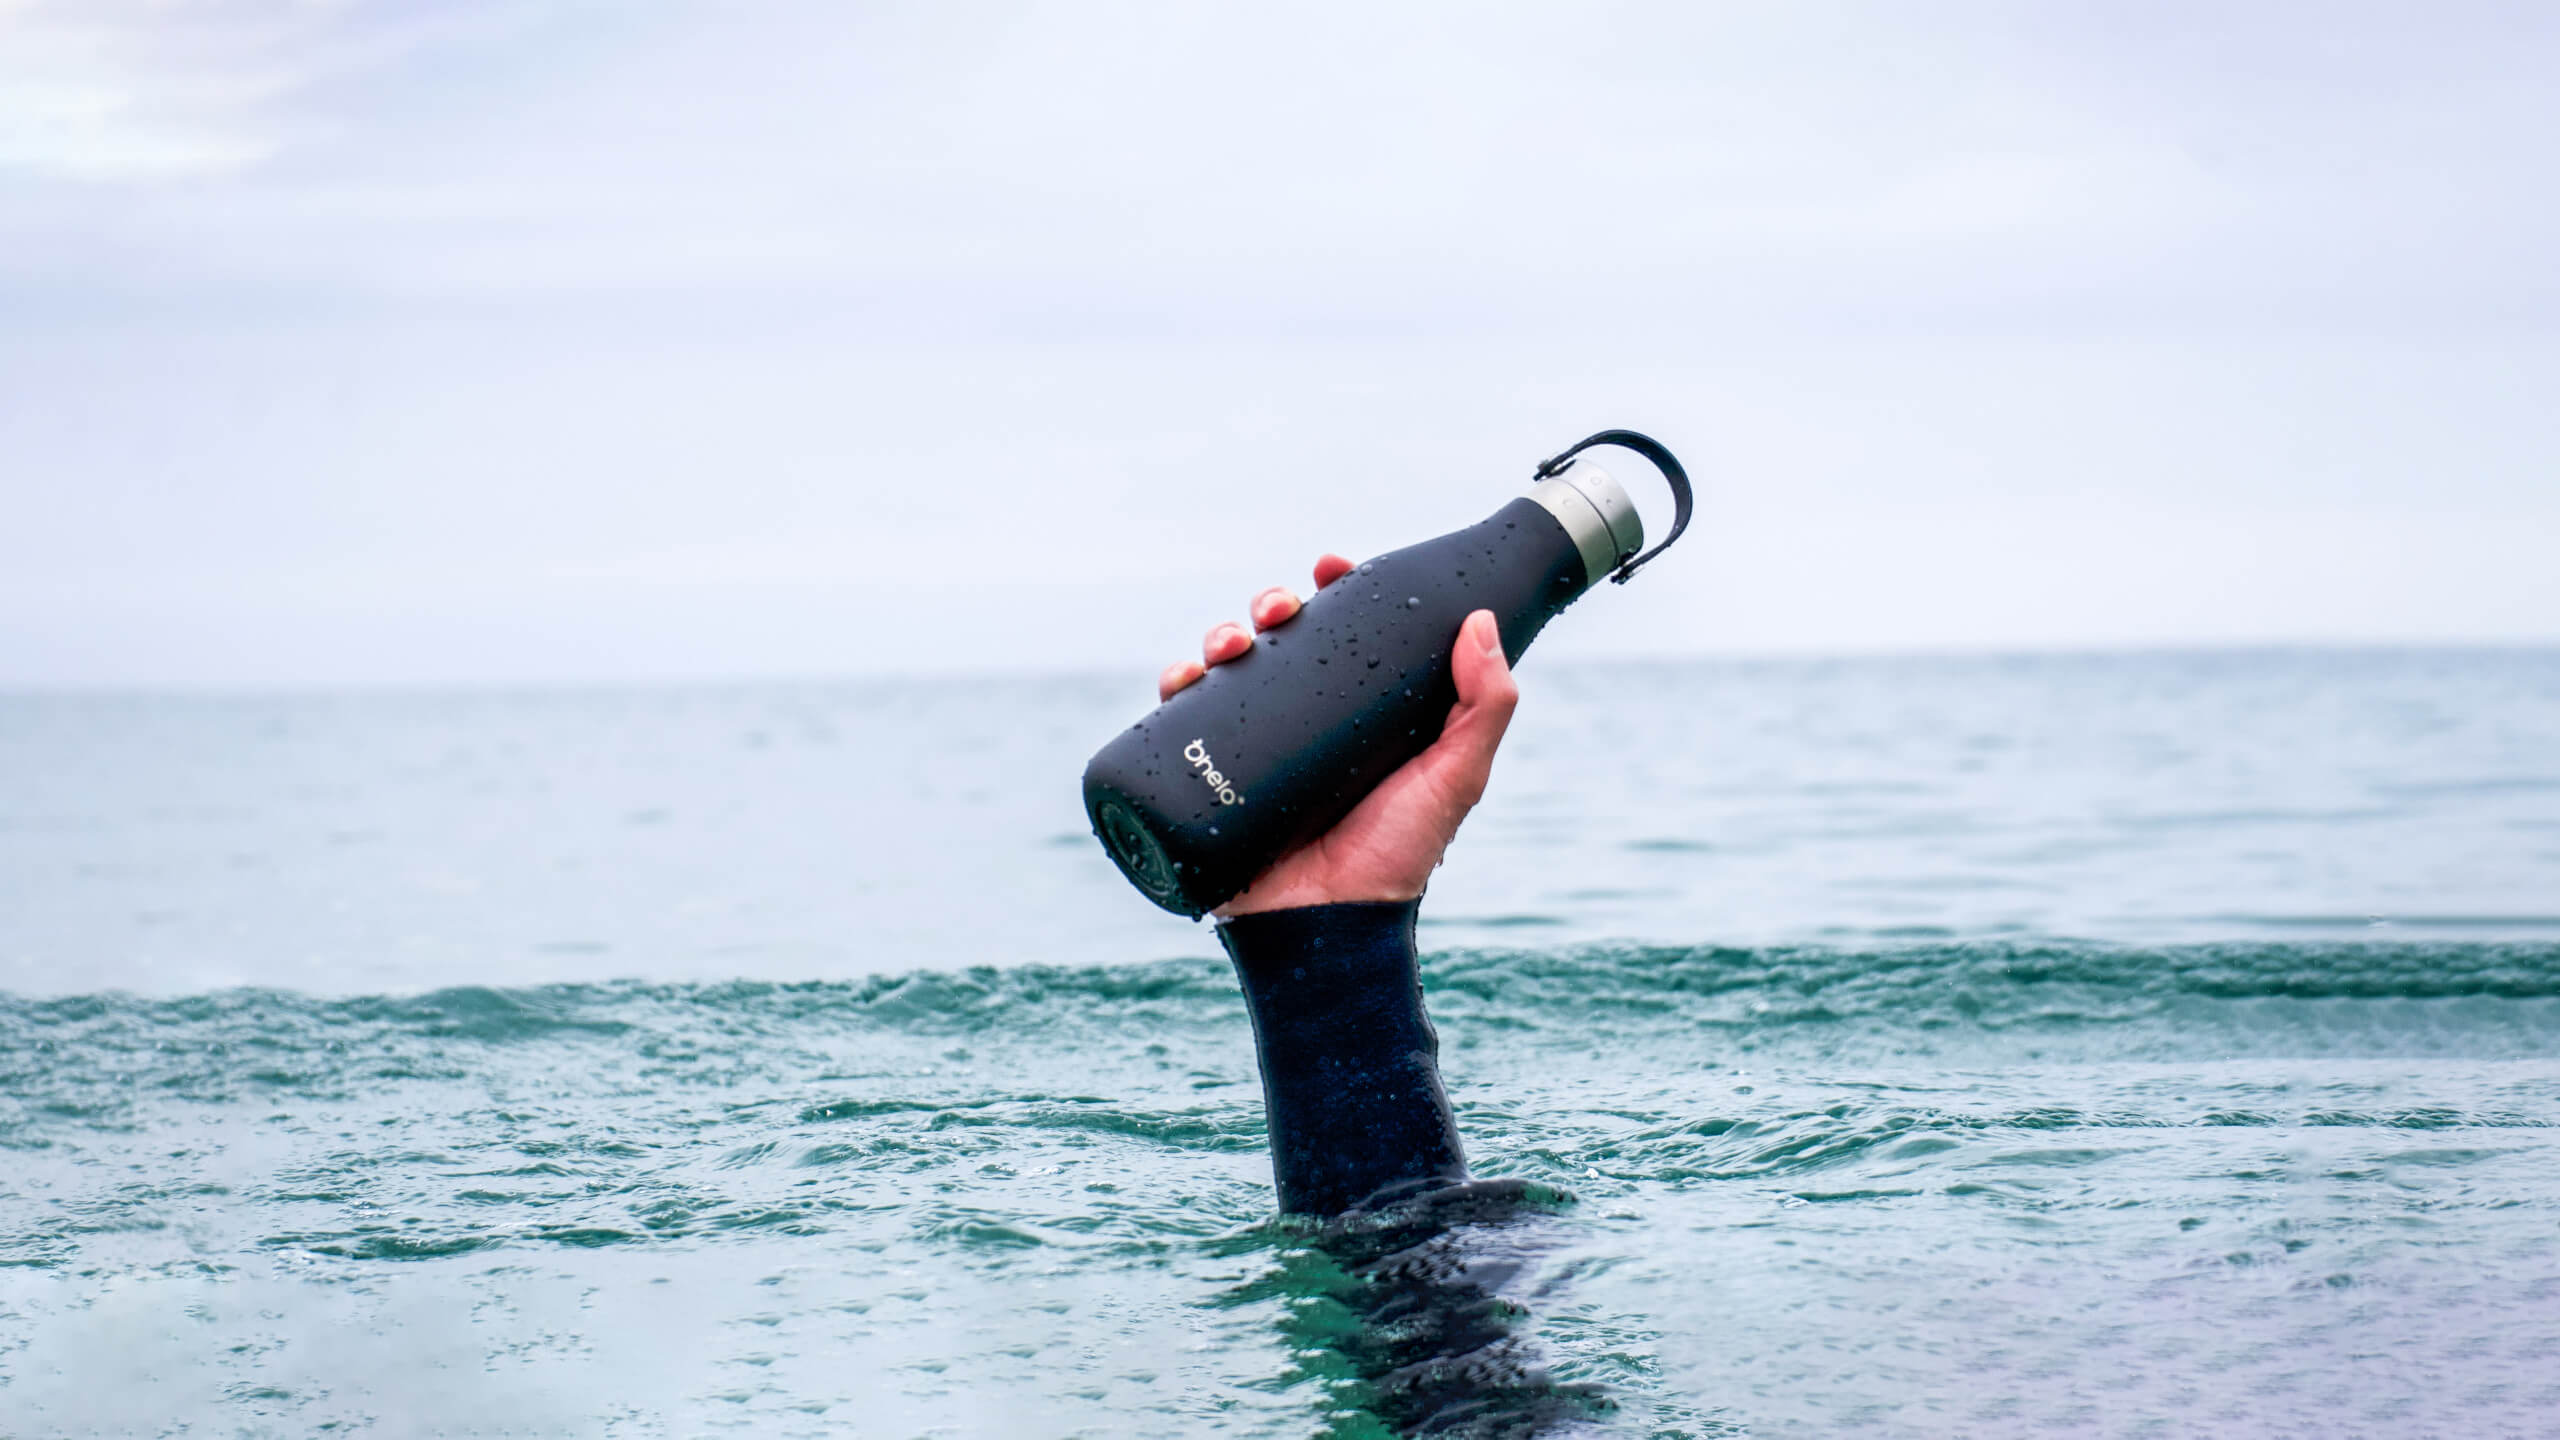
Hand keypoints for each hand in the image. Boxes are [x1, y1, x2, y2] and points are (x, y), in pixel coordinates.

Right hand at [1158, 553, 1521, 918]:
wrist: (1330, 927)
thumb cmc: (1398, 858)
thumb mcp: (1456, 777)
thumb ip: (1485, 707)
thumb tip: (1480, 621)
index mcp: (1360, 713)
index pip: (1345, 635)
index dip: (1336, 592)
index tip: (1331, 566)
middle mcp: (1306, 725)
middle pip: (1280, 644)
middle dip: (1270, 608)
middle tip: (1276, 609)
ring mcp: (1254, 751)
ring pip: (1227, 673)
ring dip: (1218, 639)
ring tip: (1226, 646)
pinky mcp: (1208, 781)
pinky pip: (1179, 725)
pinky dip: (1173, 690)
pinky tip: (1179, 678)